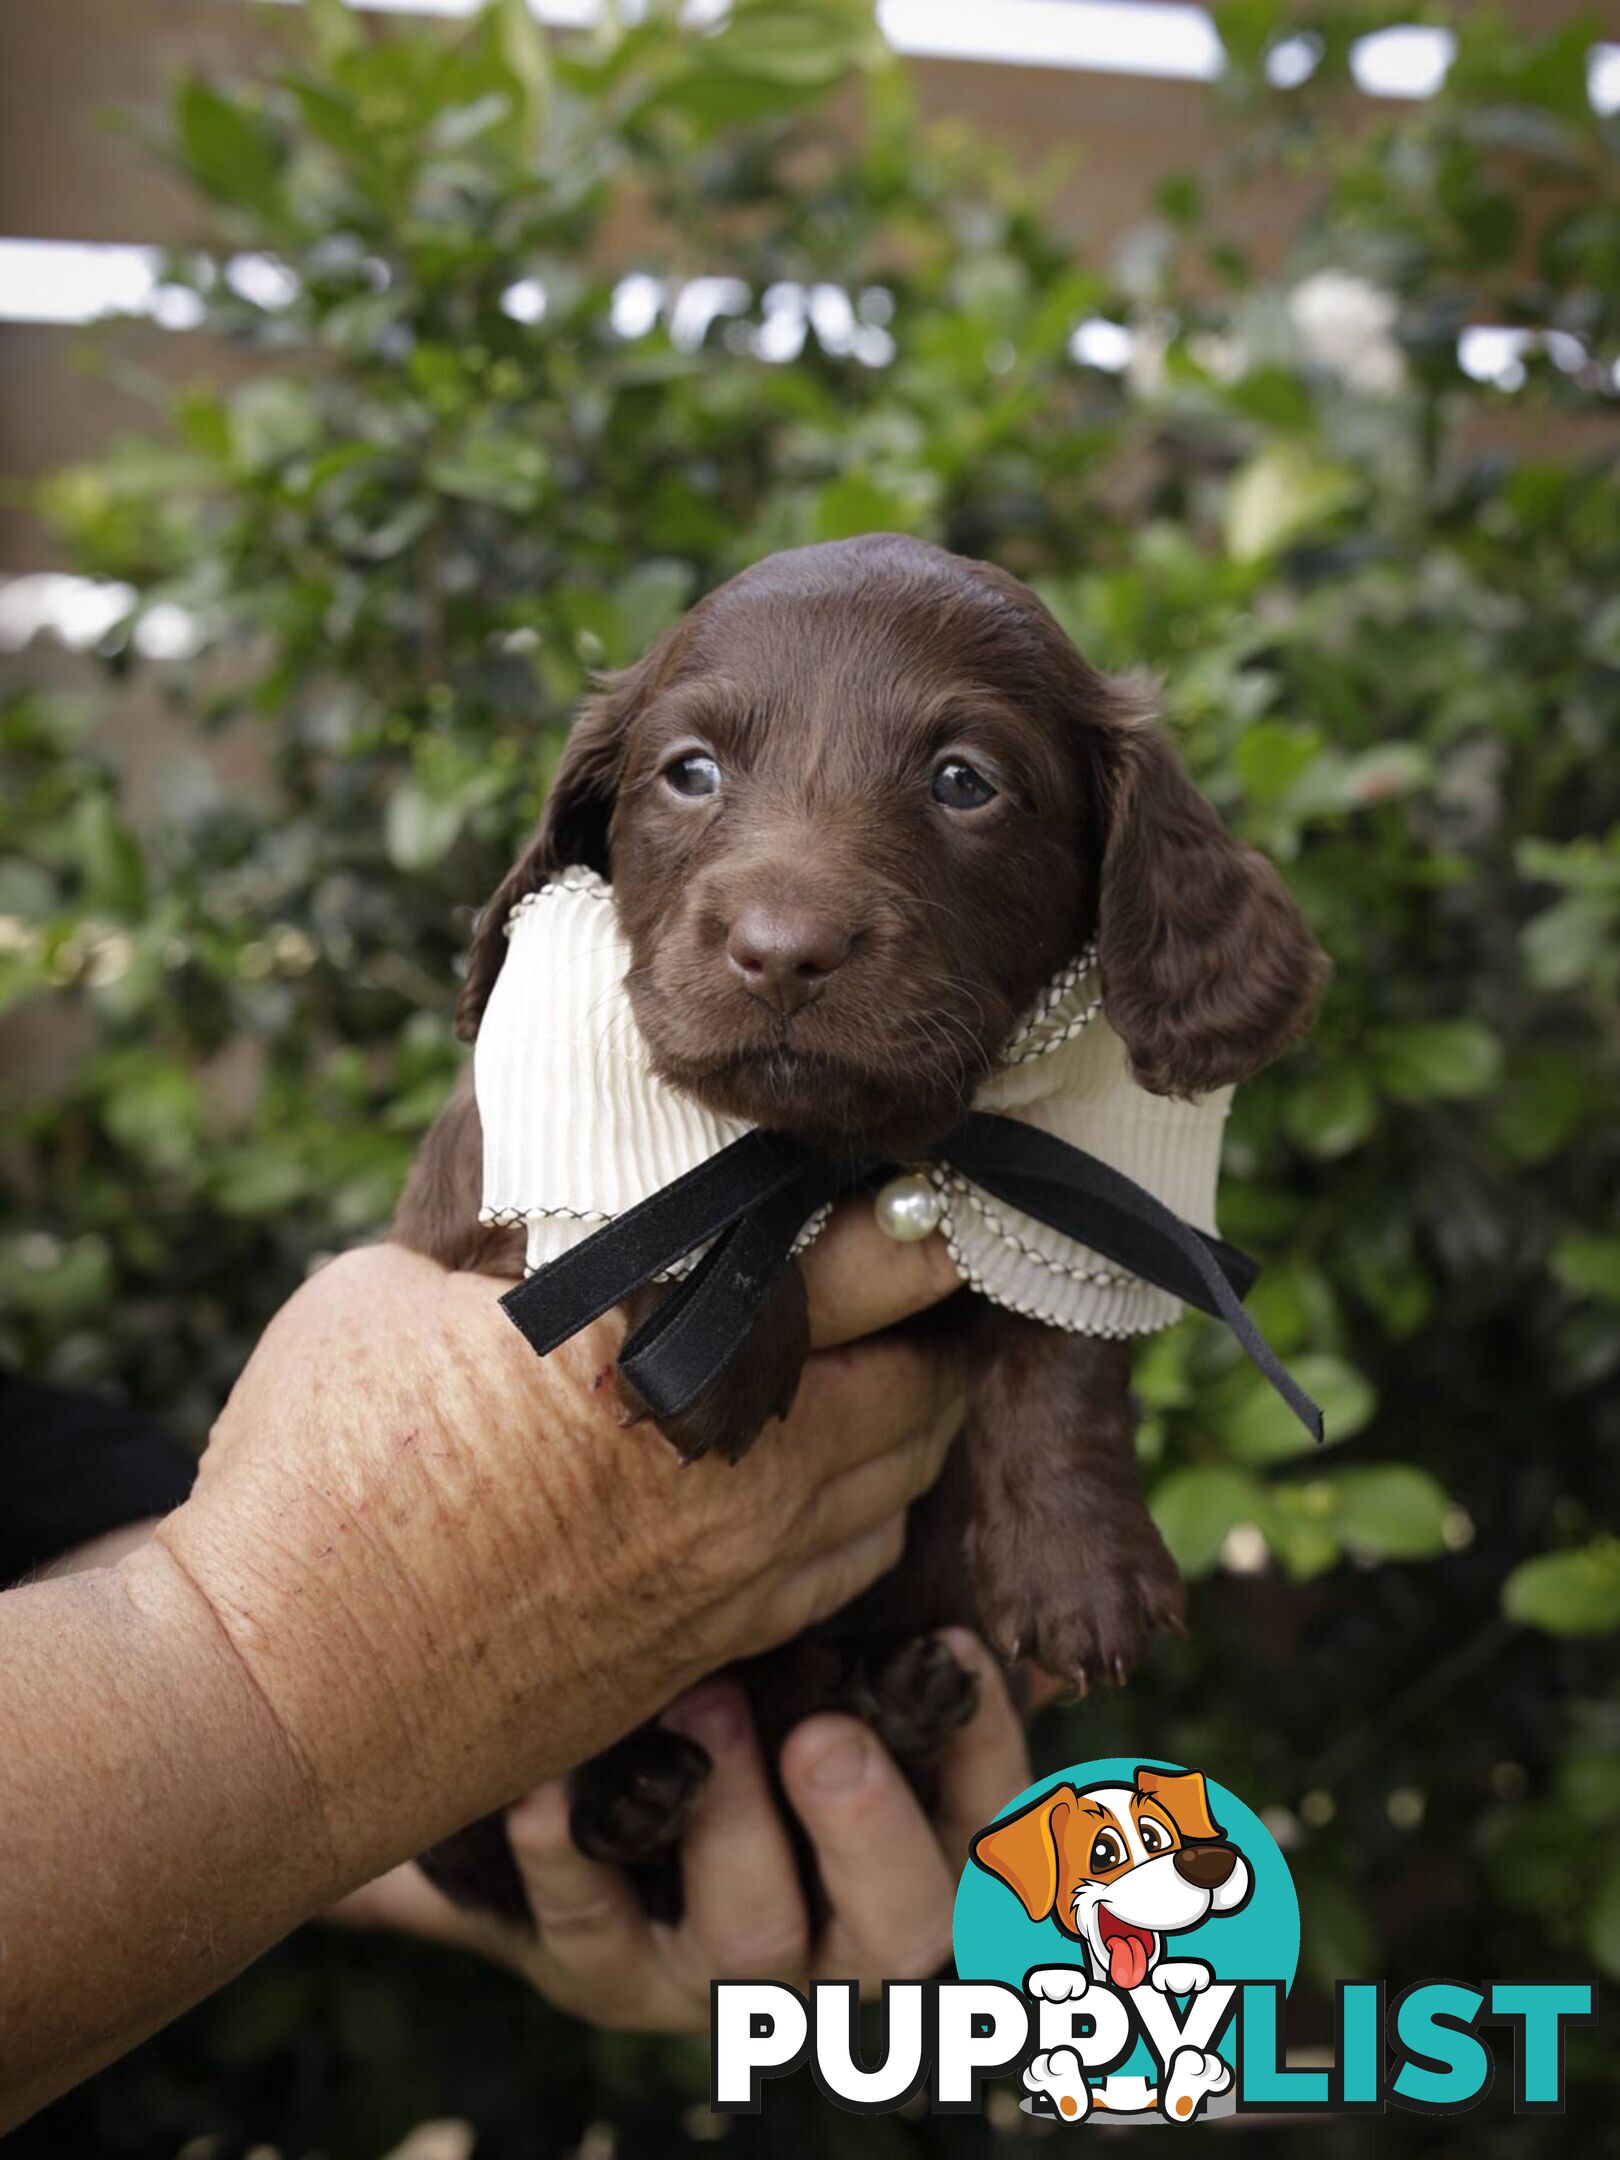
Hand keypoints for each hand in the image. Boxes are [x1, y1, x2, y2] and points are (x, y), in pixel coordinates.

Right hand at [153, 1204, 963, 1883]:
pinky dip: (869, 1513)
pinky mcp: (706, 1650)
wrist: (280, 1700)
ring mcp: (735, 1571)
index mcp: (671, 1343)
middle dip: (936, 1319)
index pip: (875, 1262)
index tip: (929, 1181)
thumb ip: (506, 1248)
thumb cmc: (315, 1474)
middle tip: (916, 1271)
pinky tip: (834, 1481)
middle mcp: (742, 1462)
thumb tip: (546, 1218)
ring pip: (903, 1486)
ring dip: (914, 1419)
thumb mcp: (395, 1295)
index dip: (924, 1216)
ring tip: (889, 1364)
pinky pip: (848, 1570)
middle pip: (926, 1383)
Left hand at [333, 1630, 1024, 2028]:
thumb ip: (889, 1635)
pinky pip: (591, 1933)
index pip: (988, 1832)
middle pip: (903, 1927)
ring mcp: (718, 1973)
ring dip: (731, 1817)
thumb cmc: (744, 1711)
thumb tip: (952, 1536)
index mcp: (911, 1870)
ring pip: (754, 1934)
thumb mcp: (821, 1679)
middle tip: (822, 1736)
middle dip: (867, 1825)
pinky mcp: (604, 1975)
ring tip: (698, 1697)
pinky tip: (545, 1792)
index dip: (985, 1749)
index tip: (954, 1646)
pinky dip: (568, 1860)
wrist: (580, 1822)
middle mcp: (835, 1944)